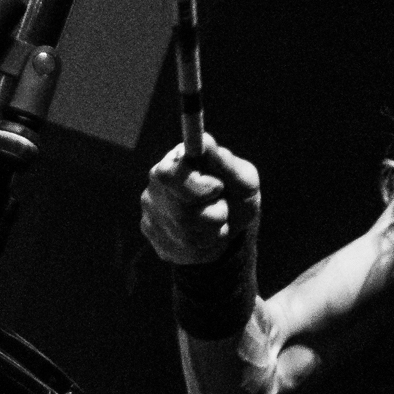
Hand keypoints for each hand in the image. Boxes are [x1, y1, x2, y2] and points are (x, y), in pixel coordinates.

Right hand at [141, 137, 260, 265]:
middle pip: (182, 212)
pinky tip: (208, 236)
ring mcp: (152, 220)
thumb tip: (206, 142)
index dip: (197, 186)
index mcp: (171, 165)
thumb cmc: (235, 193)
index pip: (169, 176)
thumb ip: (226, 163)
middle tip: (223, 206)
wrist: (230, 225)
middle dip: (214, 214)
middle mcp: (153, 191)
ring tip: (218, 221)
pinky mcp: (158, 243)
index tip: (218, 187)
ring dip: (214, 231)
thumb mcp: (241, 178)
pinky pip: (187, 252)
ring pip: (187, 236)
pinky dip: (207, 246)